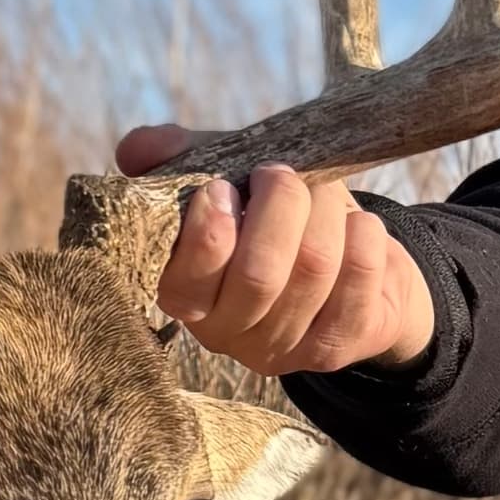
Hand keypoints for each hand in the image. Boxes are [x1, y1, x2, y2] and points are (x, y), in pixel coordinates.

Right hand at [114, 133, 436, 377]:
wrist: (351, 266)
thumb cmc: (274, 219)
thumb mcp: (225, 179)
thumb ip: (180, 159)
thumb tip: (135, 150)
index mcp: (185, 297)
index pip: (184, 282)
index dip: (208, 230)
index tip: (223, 186)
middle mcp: (228, 335)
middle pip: (258, 273)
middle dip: (280, 206)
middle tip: (281, 175)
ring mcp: (285, 349)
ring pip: (312, 268)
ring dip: (325, 212)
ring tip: (322, 193)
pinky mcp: (338, 348)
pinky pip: (359, 280)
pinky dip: (363, 237)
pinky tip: (356, 226)